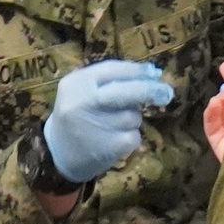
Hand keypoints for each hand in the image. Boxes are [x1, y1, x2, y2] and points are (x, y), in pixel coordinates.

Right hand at [44, 60, 173, 182]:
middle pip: (126, 92)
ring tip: (115, 124)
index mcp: (76, 84)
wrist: (58, 154)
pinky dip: (131, 137)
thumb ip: (109, 79)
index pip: (112, 69)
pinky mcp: (109, 146)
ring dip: (133, 118)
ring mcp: (97, 125)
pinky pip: (134, 135)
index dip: (136, 70)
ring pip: (133, 115)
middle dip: (149, 90)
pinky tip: (116, 139)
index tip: (153, 72)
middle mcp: (84, 102)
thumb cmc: (76, 115)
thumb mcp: (80, 90)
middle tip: (165, 92)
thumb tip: (150, 73)